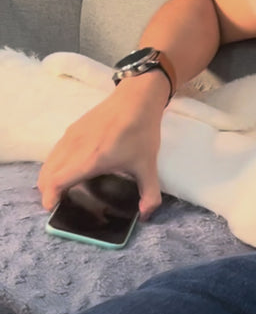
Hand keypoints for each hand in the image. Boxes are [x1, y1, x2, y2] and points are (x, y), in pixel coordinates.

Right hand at [37, 81, 164, 217]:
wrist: (136, 98)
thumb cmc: (141, 132)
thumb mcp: (149, 166)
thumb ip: (150, 194)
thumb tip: (146, 215)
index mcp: (90, 160)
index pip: (57, 181)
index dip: (50, 198)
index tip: (53, 209)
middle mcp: (74, 148)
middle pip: (47, 174)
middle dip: (47, 192)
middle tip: (58, 203)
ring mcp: (71, 136)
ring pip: (48, 162)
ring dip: (48, 178)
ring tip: (60, 190)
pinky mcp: (72, 128)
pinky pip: (54, 151)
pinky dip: (53, 165)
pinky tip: (66, 170)